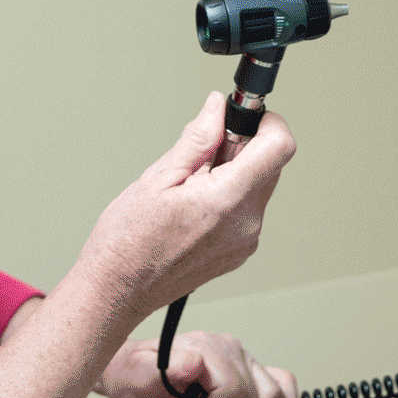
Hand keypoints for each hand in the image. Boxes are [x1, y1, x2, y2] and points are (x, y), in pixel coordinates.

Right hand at [75, 92, 294, 322]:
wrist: (118, 290)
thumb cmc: (127, 241)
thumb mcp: (157, 177)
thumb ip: (198, 138)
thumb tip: (218, 107)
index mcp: (227, 200)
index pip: (280, 146)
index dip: (267, 122)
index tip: (244, 116)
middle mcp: (246, 224)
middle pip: (270, 164)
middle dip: (242, 147)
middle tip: (200, 155)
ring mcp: (245, 242)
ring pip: (258, 186)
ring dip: (233, 173)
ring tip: (190, 186)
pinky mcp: (239, 253)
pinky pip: (247, 210)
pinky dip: (229, 197)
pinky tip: (194, 206)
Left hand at [97, 331, 297, 397]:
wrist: (135, 375)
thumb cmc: (133, 375)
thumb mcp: (135, 376)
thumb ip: (160, 369)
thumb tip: (191, 365)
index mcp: (205, 348)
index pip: (231, 389)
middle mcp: (229, 350)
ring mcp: (242, 361)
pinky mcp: (247, 374)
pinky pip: (281, 384)